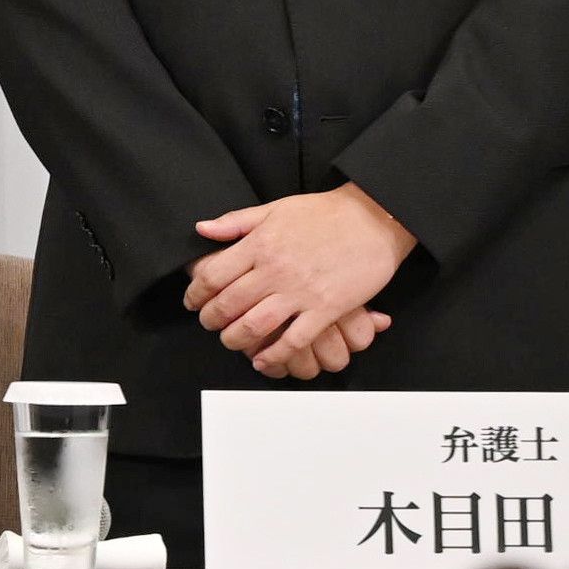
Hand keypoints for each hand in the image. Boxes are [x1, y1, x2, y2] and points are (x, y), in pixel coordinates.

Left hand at [187, 186, 415, 366]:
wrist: (375, 219)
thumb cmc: (326, 213)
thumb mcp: (276, 209)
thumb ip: (236, 222)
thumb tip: (201, 230)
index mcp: (260, 244)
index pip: (212, 275)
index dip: (195, 293)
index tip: (192, 302)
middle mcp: (275, 270)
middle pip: (228, 305)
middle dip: (211, 320)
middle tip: (209, 324)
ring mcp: (301, 291)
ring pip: (254, 326)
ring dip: (236, 340)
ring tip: (232, 341)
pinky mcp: (326, 308)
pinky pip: (294, 340)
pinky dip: (274, 355)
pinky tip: (263, 360)